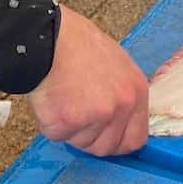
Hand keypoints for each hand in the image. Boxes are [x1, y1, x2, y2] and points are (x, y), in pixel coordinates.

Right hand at [27, 6, 148, 155]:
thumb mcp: (116, 65)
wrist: (46, 35)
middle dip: (90, 139)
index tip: (104, 137)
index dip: (117, 142)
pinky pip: (58, 136)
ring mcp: (96, 115)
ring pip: (82, 144)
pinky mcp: (68, 120)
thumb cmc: (76, 44)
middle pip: (108, 147)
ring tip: (62, 100)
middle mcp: (121, 106)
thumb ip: (121, 95)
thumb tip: (118, 121)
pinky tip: (49, 100)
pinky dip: (49, 123)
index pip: (136, 139)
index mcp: (136, 92)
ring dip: (69, 130)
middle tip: (76, 119)